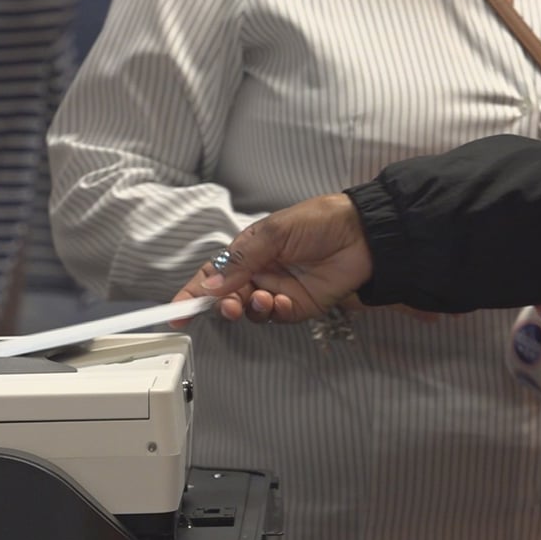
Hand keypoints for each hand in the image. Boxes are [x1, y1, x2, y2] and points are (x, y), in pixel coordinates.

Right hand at [193, 194, 374, 322]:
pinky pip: (276, 318)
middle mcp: (259, 272)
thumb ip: (240, 260)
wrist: (364, 234)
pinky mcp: (297, 306)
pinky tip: (281, 302)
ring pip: (249, 310)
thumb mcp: (273, 232)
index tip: (176, 311)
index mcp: (247, 252)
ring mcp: (277, 290)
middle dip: (221, 305)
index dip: (192, 293)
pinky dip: (274, 313)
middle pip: (226, 297)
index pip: (212, 274)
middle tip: (226, 305)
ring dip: (250, 308)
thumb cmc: (320, 221)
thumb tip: (210, 283)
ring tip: (263, 298)